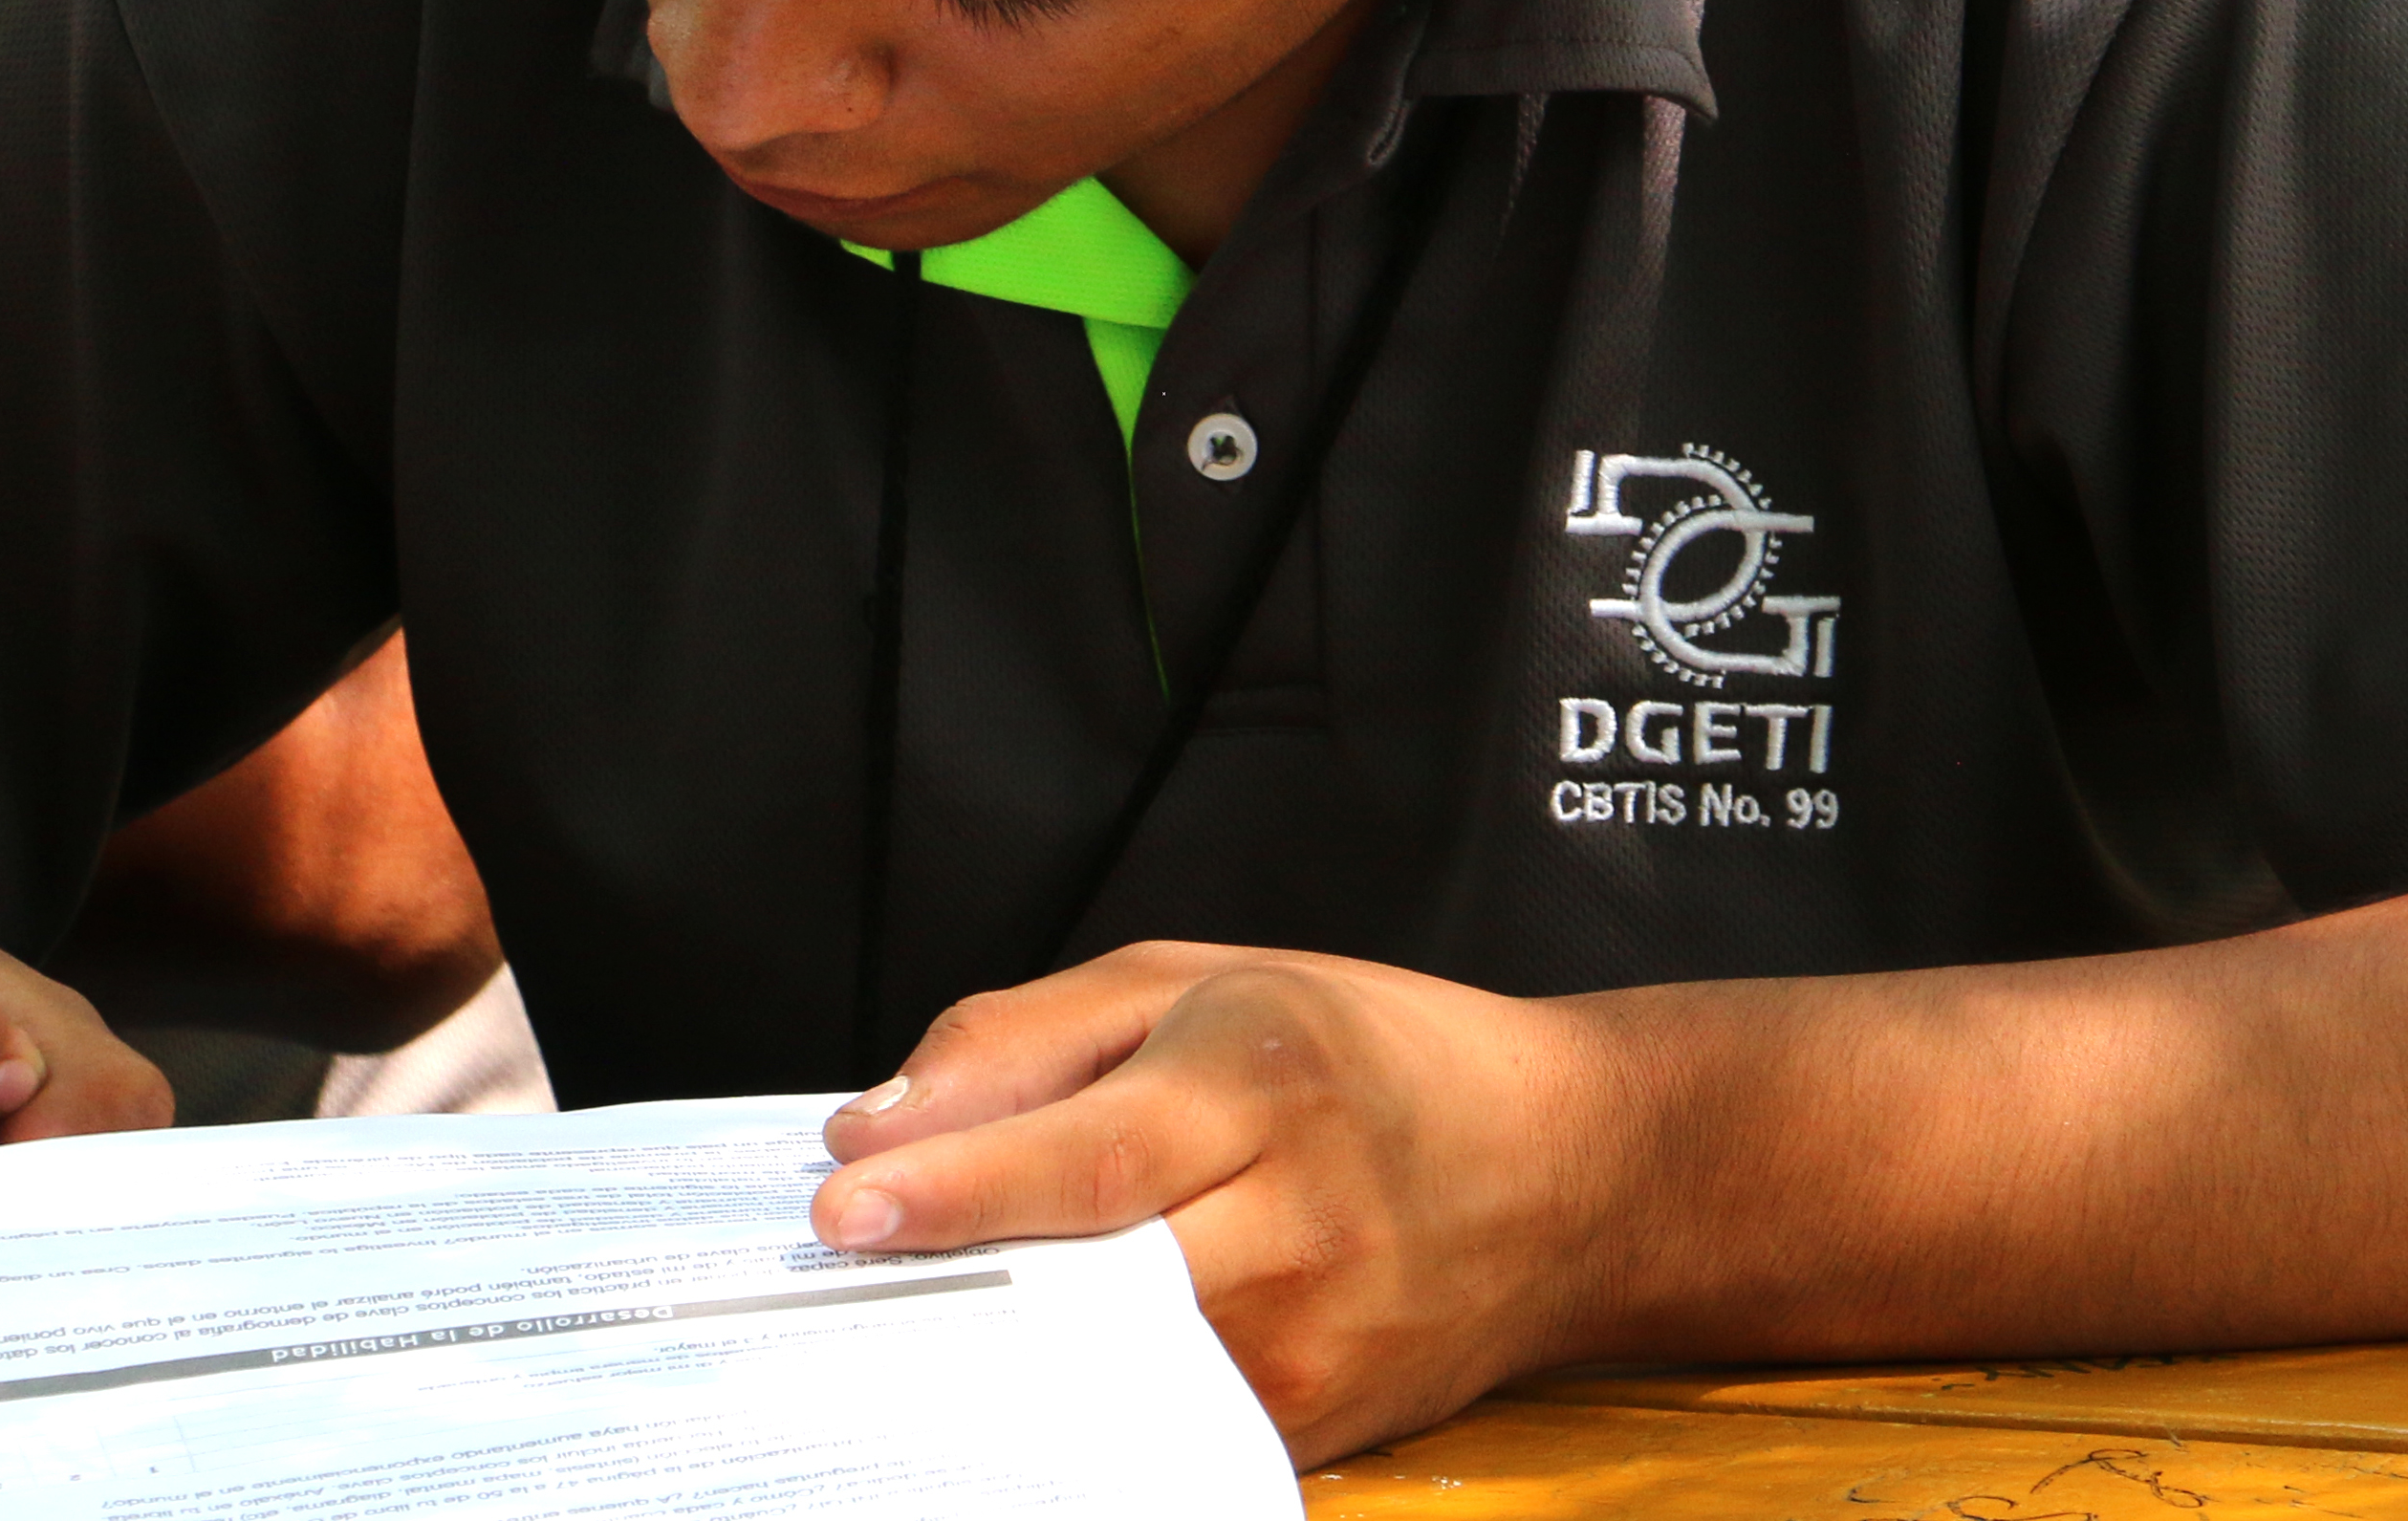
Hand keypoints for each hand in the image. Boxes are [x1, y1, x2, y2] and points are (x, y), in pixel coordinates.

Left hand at [811, 942, 1635, 1462]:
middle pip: (1091, 1274)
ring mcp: (1315, 1339)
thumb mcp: (1198, 981)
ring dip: (1001, 1346)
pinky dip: (1074, 1395)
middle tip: (835, 1283)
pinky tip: (1015, 1364)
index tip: (838, 1207)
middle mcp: (1298, 1216)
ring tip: (915, 1316)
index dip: (953, 1189)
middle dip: (955, 1281)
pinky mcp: (1319, 1425)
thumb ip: (1026, 1039)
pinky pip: (1161, 1418)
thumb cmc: (1365, 1054)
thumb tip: (873, 1125)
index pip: (1084, 1156)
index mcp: (1264, 1075)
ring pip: (1114, 1362)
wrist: (1572, 1171)